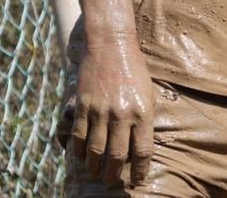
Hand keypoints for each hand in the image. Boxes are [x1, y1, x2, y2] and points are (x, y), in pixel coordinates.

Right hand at [70, 38, 155, 185]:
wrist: (110, 44)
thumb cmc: (134, 69)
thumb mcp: (148, 92)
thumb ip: (144, 118)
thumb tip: (138, 145)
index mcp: (143, 112)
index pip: (142, 151)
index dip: (140, 170)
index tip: (138, 179)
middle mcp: (122, 114)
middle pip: (117, 156)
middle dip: (114, 174)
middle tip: (112, 181)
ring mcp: (101, 111)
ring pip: (95, 150)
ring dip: (94, 166)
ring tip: (95, 173)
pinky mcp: (83, 106)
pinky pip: (79, 136)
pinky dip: (78, 150)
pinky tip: (80, 157)